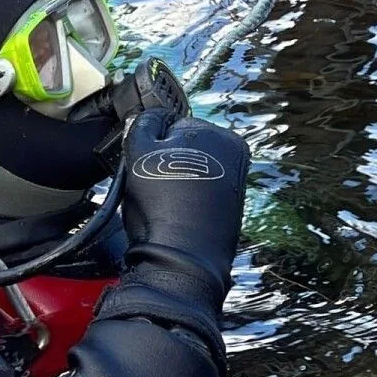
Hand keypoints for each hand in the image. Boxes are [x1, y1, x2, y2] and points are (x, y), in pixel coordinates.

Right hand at [118, 109, 249, 302]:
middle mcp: (236, 157)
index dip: (152, 146)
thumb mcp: (140, 153)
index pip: (174, 126)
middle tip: (154, 187)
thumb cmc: (161, 206)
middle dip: (169, 162)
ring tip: (165, 205)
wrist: (182, 261)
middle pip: (186, 149)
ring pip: (192, 172)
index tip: (145, 166)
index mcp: (222, 136)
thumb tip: (153, 115)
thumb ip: (145, 124)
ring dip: (178, 183)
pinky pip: (201, 194)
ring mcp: (236, 184)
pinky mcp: (231, 210)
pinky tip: (176, 215)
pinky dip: (189, 201)